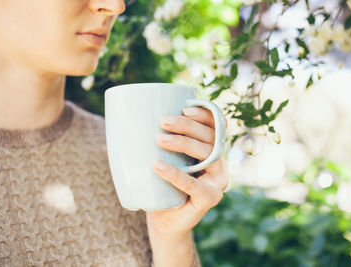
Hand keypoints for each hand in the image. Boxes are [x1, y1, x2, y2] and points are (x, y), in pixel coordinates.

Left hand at [146, 107, 228, 237]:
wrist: (165, 220)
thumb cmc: (162, 183)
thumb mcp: (165, 157)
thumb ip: (161, 140)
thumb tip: (129, 116)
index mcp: (213, 150)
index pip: (216, 126)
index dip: (205, 115)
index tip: (185, 109)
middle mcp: (220, 163)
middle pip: (210, 138)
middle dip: (187, 126)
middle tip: (162, 121)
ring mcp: (218, 182)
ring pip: (207, 156)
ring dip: (183, 144)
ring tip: (158, 139)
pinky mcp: (209, 199)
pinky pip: (194, 185)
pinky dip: (175, 174)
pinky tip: (158, 167)